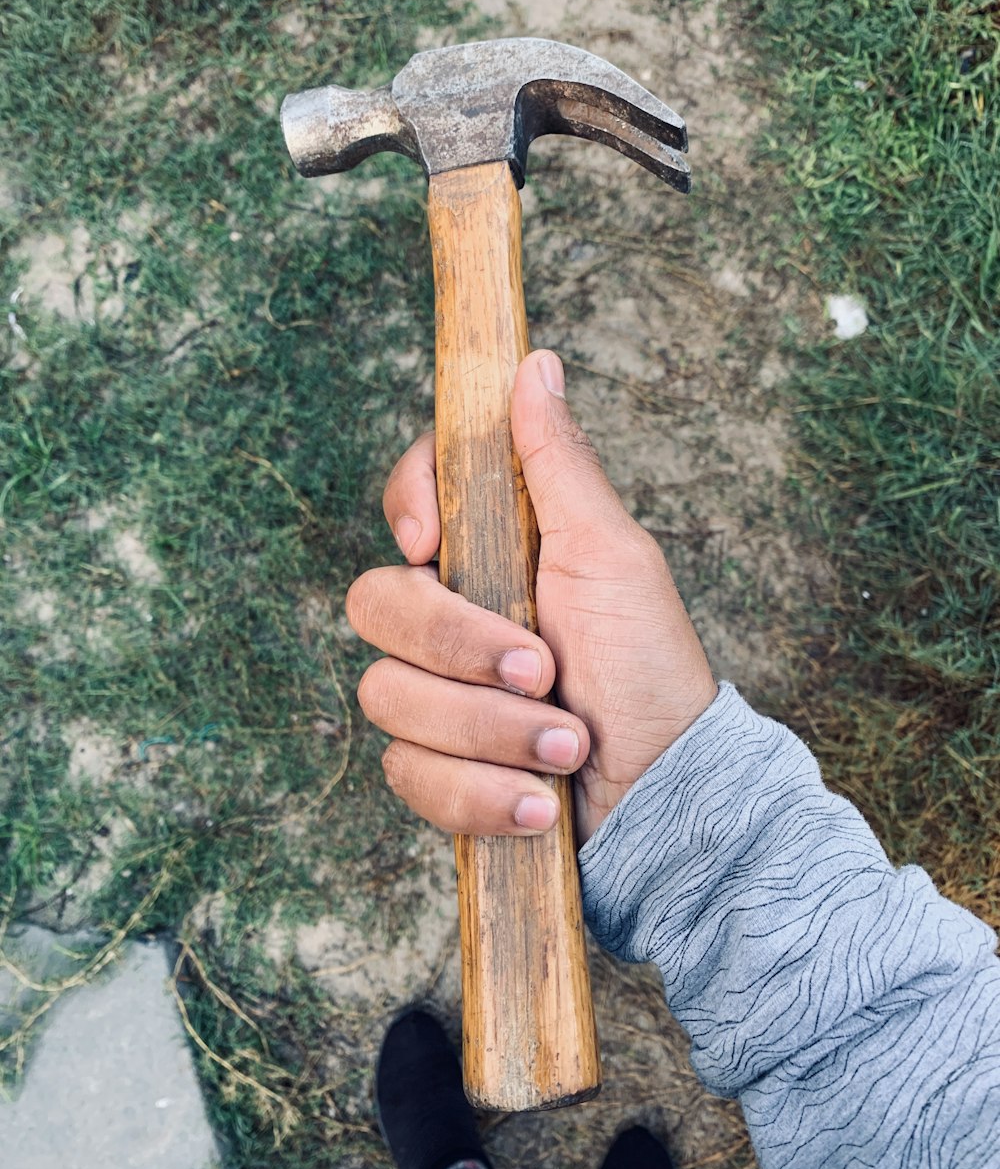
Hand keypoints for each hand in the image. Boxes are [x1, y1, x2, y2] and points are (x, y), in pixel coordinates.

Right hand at [346, 349, 716, 844]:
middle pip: (374, 602)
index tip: (433, 542)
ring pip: (387, 696)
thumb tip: (533, 365)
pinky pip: (408, 774)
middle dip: (459, 646)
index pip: (408, 501)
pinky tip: (538, 804)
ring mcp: (438, 698)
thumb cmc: (649, 667)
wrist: (668, 796)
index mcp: (491, 555)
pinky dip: (481, 792)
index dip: (406, 508)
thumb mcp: (611, 555)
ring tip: (566, 745)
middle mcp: (453, 620)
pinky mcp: (438, 773)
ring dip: (488, 730)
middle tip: (541, 670)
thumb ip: (557, 464)